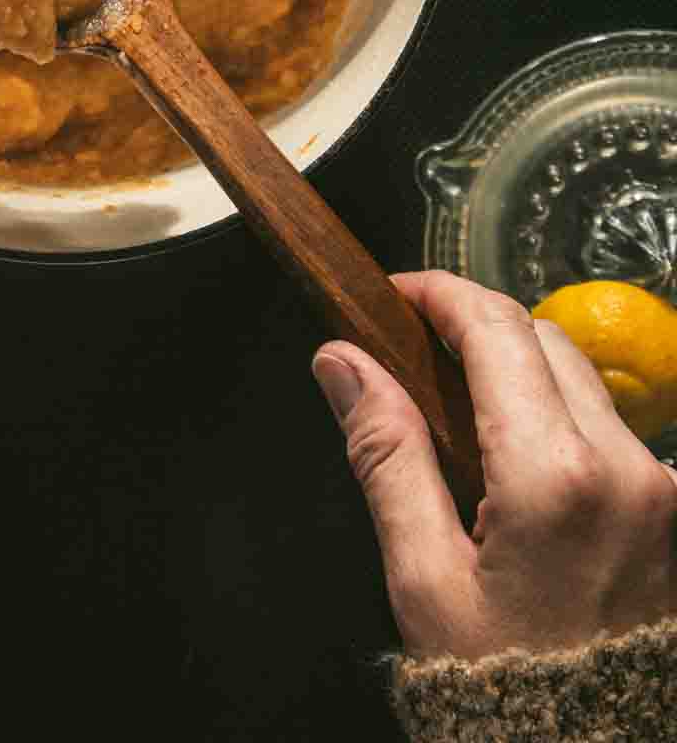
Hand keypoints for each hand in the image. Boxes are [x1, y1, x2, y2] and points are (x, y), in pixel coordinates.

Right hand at [312, 269, 676, 659]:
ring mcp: (659, 490)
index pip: (495, 328)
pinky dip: (556, 411)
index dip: (439, 294)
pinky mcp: (671, 514)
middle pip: (542, 336)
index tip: (393, 293)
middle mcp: (623, 467)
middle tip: (411, 341)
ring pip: (581, 376)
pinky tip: (509, 450)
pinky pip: (610, 427)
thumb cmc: (502, 692)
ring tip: (453, 399)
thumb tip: (342, 360)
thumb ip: (386, 454)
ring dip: (518, 364)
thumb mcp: (424, 580)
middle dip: (475, 322)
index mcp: (553, 475)